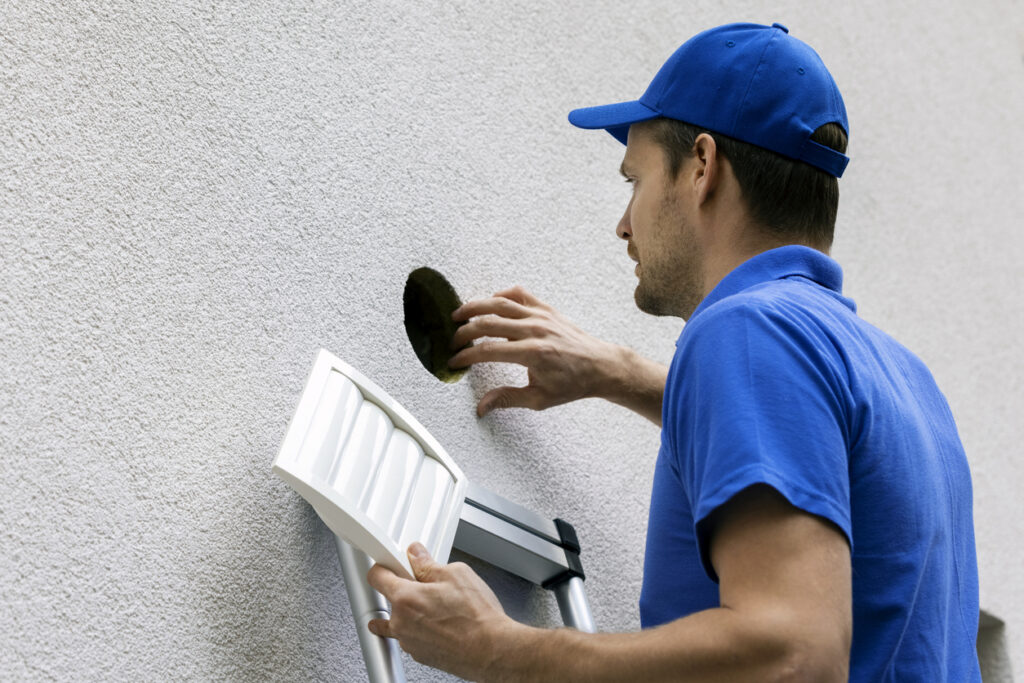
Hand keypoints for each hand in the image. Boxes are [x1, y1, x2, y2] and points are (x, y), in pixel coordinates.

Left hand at [367, 543, 515, 680]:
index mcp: (405, 598)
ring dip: (413, 612)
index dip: (383, 567)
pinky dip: (422, 629)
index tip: (388, 565)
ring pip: (400, 621)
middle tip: (427, 586)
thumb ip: (428, 564)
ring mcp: (409, 642)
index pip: (376, 577)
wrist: (492, 650)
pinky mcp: (421, 655)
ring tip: (440, 608)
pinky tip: (443, 623)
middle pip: (389, 600)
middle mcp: (401, 622)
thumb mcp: (455, 574)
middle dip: (405, 590)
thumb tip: (417, 555)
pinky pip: (413, 637)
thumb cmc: (477, 617)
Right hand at [448, 286, 624, 416]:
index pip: (488, 350)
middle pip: (488, 323)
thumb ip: (507, 399)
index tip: (454, 361)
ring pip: (500, 303)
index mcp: (532, 353)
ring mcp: (541, 316)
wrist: (600, 366)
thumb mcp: (539, 399)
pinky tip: (490, 302)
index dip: (466, 355)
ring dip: (475, 306)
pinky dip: (502, 295)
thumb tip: (481, 407)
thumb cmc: (573, 384)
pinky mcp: (547, 309)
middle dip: (464, 331)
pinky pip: (520, 294)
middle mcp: (535, 330)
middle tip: (451, 340)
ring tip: (458, 314)